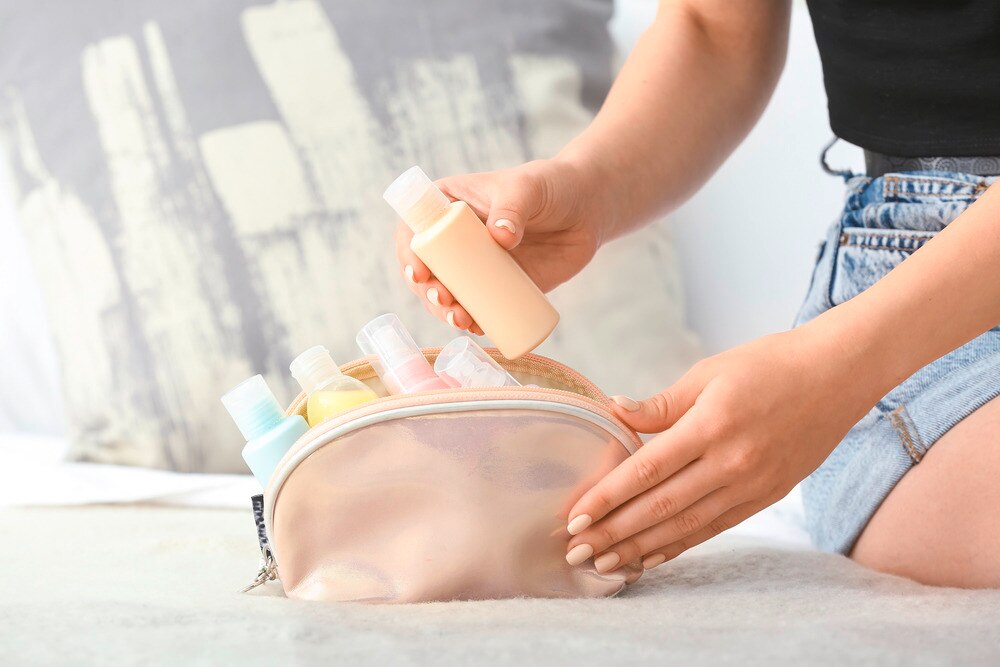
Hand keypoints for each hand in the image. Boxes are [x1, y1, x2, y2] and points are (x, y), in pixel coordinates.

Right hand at [393, 158, 608, 332]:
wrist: (587, 209)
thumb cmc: (551, 186)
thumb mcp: (527, 188)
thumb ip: (513, 207)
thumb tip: (500, 238)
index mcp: (448, 206)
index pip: (415, 230)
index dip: (409, 254)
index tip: (420, 273)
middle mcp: (456, 239)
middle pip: (428, 270)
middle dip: (427, 292)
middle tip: (445, 301)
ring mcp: (476, 265)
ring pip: (449, 293)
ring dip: (445, 312)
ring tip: (461, 320)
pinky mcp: (499, 285)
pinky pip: (478, 308)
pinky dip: (473, 322)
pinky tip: (475, 329)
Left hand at [564, 325, 878, 571]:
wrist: (837, 375)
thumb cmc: (768, 364)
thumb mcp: (709, 371)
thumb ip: (661, 404)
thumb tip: (613, 412)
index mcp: (711, 425)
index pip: (647, 470)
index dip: (608, 497)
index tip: (575, 515)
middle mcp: (731, 462)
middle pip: (661, 507)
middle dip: (614, 532)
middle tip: (576, 550)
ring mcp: (752, 485)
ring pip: (686, 526)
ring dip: (640, 548)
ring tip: (604, 563)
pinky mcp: (766, 497)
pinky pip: (715, 529)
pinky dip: (679, 546)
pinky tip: (650, 558)